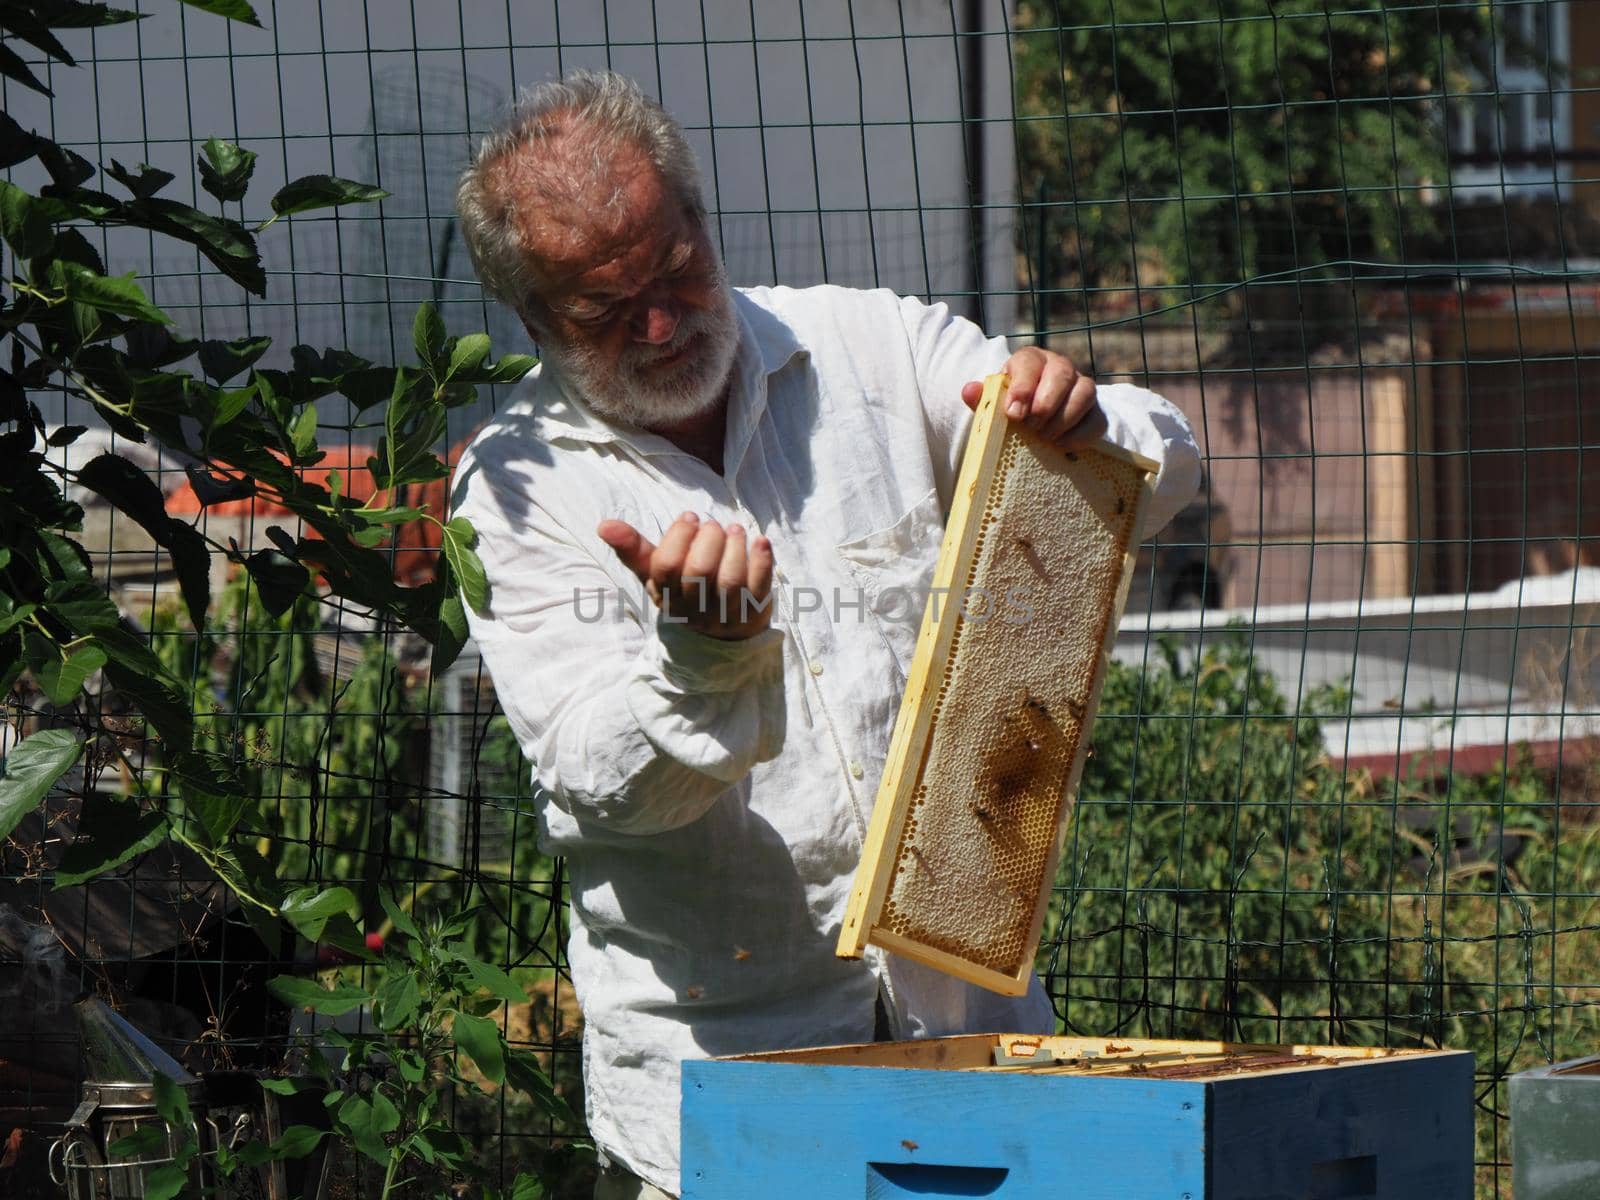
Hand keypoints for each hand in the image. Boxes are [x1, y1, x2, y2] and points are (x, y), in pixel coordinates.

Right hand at [598, 512, 775, 639]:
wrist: (720, 635)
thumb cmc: (685, 592)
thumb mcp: (657, 575)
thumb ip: (634, 550)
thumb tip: (603, 525)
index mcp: (667, 598)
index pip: (666, 568)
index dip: (678, 537)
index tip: (690, 517)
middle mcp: (694, 610)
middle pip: (699, 572)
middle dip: (709, 539)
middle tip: (713, 526)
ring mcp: (726, 615)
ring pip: (731, 580)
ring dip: (735, 548)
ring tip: (734, 531)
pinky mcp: (755, 613)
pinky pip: (760, 586)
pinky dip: (762, 560)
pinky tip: (760, 541)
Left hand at [962, 347, 1106, 448]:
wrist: (1037, 421)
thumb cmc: (1012, 407)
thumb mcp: (995, 402)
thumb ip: (983, 398)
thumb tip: (968, 391)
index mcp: (1030, 360)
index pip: (1029, 362)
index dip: (1023, 387)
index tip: (1014, 414)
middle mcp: (1059, 367)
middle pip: (1062, 373)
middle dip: (1045, 404)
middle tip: (1031, 427)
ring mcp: (1081, 386)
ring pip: (1085, 392)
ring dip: (1063, 418)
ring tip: (1045, 437)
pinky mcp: (1095, 411)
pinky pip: (1096, 419)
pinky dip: (1080, 434)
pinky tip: (1061, 445)